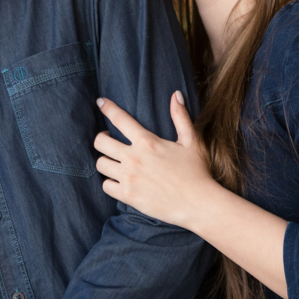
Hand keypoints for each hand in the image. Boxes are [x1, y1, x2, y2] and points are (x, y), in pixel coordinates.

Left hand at [93, 91, 216, 229]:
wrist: (198, 203)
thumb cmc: (196, 171)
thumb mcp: (191, 140)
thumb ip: (180, 116)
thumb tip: (176, 94)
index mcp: (147, 141)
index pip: (119, 119)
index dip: (107, 107)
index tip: (101, 102)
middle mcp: (134, 158)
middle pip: (100, 142)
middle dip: (102, 138)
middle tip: (108, 139)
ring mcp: (129, 178)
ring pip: (101, 164)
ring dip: (105, 160)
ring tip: (113, 161)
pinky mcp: (128, 196)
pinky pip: (106, 186)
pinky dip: (110, 182)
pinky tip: (118, 180)